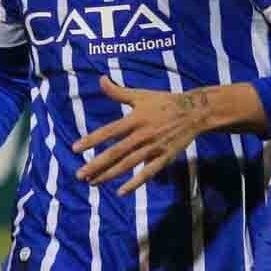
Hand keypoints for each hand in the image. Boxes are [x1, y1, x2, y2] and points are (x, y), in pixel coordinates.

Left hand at [73, 78, 208, 194]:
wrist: (194, 112)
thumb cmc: (164, 101)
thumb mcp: (141, 95)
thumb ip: (118, 91)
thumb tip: (100, 79)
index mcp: (135, 118)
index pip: (109, 131)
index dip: (91, 140)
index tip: (75, 149)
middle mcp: (143, 134)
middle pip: (116, 152)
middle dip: (96, 164)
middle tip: (79, 174)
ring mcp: (154, 147)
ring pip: (128, 164)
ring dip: (109, 175)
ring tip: (93, 183)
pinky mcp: (165, 157)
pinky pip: (148, 173)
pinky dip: (135, 183)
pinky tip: (121, 192)